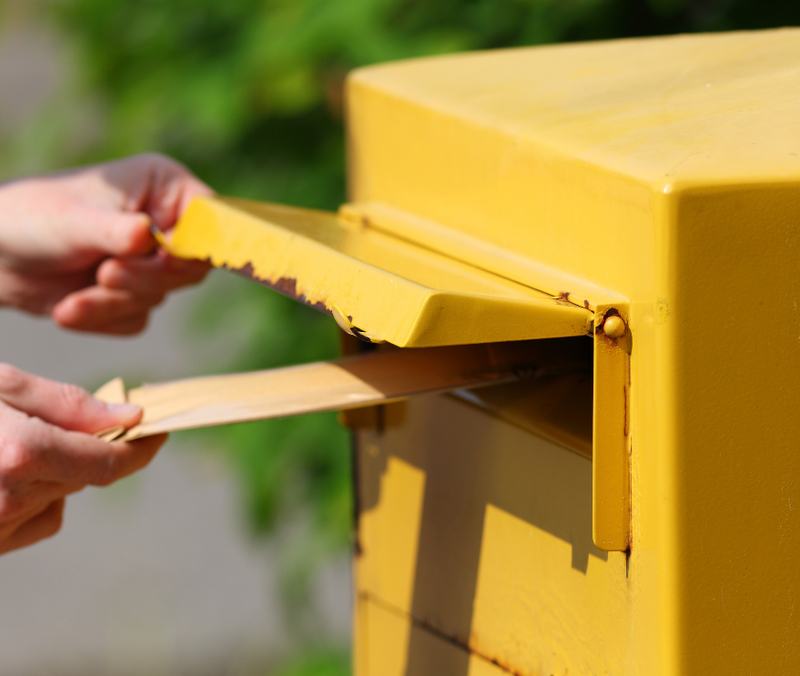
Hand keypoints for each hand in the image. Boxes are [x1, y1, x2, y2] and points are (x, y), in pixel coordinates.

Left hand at [0, 153, 211, 333]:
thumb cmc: (31, 218)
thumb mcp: (75, 220)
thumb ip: (117, 231)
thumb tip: (151, 236)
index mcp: (165, 188)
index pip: (210, 219)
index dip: (198, 244)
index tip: (170, 260)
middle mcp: (166, 224)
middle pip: (191, 266)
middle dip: (145, 277)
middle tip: (106, 274)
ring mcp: (151, 261)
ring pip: (160, 295)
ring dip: (114, 300)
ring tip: (75, 295)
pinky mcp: (133, 294)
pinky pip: (136, 318)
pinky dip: (102, 318)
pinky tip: (69, 307)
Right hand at [0, 364, 165, 554]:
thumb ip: (66, 403)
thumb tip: (128, 415)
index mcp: (20, 454)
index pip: (109, 461)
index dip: (141, 448)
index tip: (157, 433)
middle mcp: (10, 499)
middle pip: (85, 475)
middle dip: (88, 448)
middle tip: (59, 422)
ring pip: (60, 497)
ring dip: (55, 472)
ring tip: (10, 445)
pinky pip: (33, 522)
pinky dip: (32, 499)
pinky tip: (4, 475)